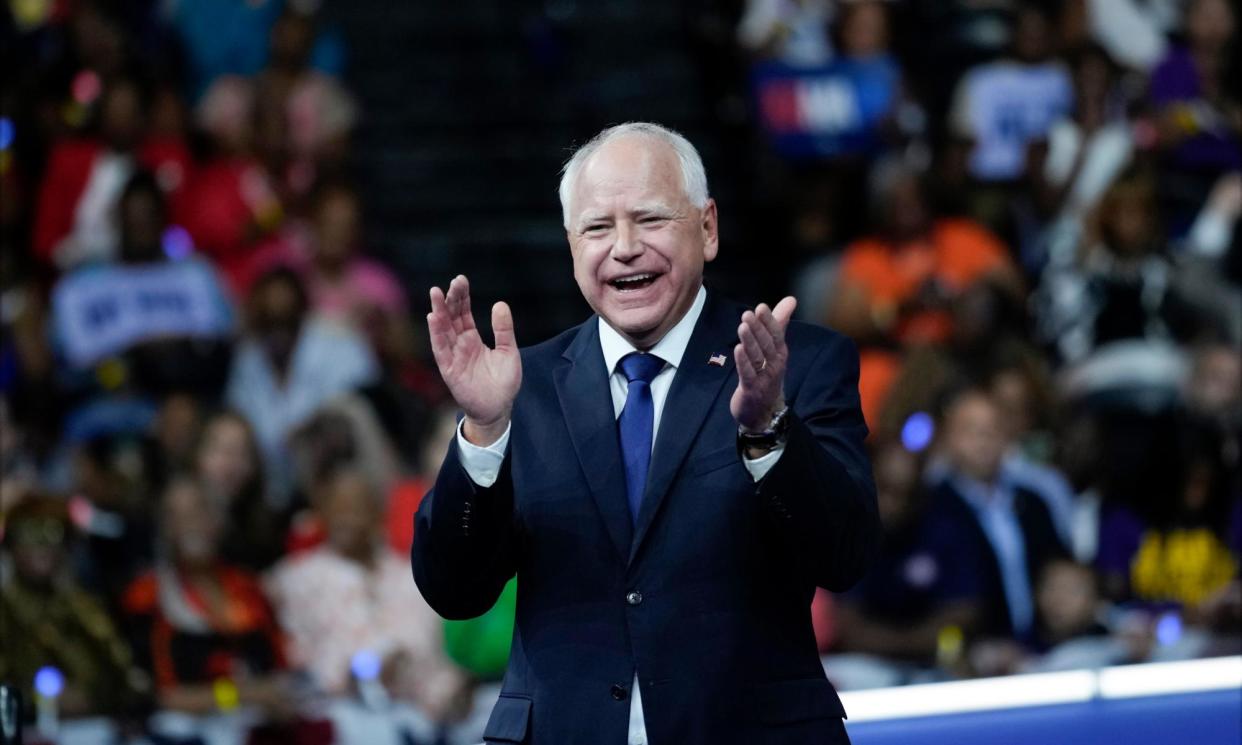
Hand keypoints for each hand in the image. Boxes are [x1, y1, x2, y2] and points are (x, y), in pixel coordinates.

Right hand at [428, 275, 521, 445]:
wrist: (498, 409)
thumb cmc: (503, 382)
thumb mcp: (508, 352)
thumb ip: (503, 330)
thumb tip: (500, 304)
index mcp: (472, 339)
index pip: (463, 313)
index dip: (461, 297)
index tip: (460, 280)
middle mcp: (459, 345)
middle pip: (451, 317)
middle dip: (450, 299)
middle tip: (452, 282)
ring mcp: (453, 356)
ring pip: (442, 330)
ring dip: (439, 311)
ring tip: (436, 293)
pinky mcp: (449, 369)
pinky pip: (440, 349)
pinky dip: (436, 334)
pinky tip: (433, 317)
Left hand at [731, 297, 795, 431]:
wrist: (763, 410)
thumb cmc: (767, 373)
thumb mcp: (774, 348)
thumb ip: (780, 323)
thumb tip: (791, 299)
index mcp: (780, 353)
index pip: (777, 335)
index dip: (769, 321)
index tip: (761, 307)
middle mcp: (775, 364)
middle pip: (767, 344)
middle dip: (758, 329)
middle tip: (748, 314)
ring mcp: (764, 378)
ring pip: (757, 357)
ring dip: (750, 342)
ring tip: (742, 326)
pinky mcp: (751, 389)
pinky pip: (748, 374)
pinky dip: (743, 362)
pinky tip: (737, 349)